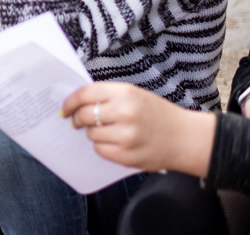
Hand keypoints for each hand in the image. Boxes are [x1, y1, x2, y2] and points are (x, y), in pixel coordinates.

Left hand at [62, 82, 215, 175]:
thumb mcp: (134, 95)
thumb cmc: (156, 114)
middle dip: (77, 118)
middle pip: (84, 115)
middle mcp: (125, 113)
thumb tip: (75, 102)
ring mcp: (126, 136)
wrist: (185, 138)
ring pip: (91, 134)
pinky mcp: (127, 155)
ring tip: (109, 131)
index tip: (64, 107)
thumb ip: (108, 96)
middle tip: (77, 121)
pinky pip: (101, 150)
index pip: (85, 94)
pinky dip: (103, 147)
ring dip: (93, 133)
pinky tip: (116, 143)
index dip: (70, 101)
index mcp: (125, 93)